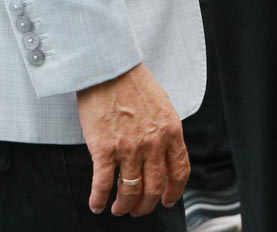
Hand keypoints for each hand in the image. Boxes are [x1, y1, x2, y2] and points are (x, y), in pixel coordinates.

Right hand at [76, 63, 189, 215]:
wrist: (108, 67)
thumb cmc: (132, 81)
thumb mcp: (162, 104)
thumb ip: (164, 129)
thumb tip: (163, 149)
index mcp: (171, 131)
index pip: (179, 171)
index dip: (174, 192)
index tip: (168, 201)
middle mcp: (153, 144)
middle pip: (155, 188)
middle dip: (147, 205)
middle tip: (139, 209)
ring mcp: (129, 148)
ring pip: (131, 192)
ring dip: (125, 206)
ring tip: (119, 209)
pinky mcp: (104, 149)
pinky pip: (103, 184)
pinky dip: (99, 199)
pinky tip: (96, 204)